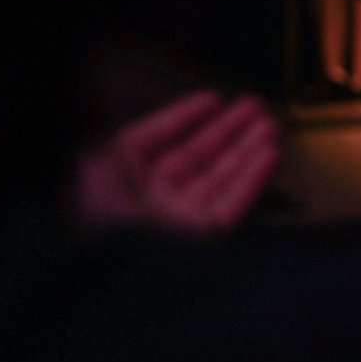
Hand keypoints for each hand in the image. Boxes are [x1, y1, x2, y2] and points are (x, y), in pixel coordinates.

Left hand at [71, 90, 277, 232]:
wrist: (100, 262)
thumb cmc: (90, 213)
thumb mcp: (100, 162)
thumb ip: (132, 140)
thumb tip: (157, 120)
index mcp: (123, 178)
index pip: (161, 141)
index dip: (187, 118)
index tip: (213, 99)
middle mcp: (153, 198)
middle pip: (198, 158)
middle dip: (228, 131)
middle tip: (255, 107)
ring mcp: (179, 219)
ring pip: (221, 179)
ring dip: (247, 150)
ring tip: (270, 125)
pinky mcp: (202, 240)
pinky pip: (232, 206)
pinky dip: (252, 180)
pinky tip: (269, 155)